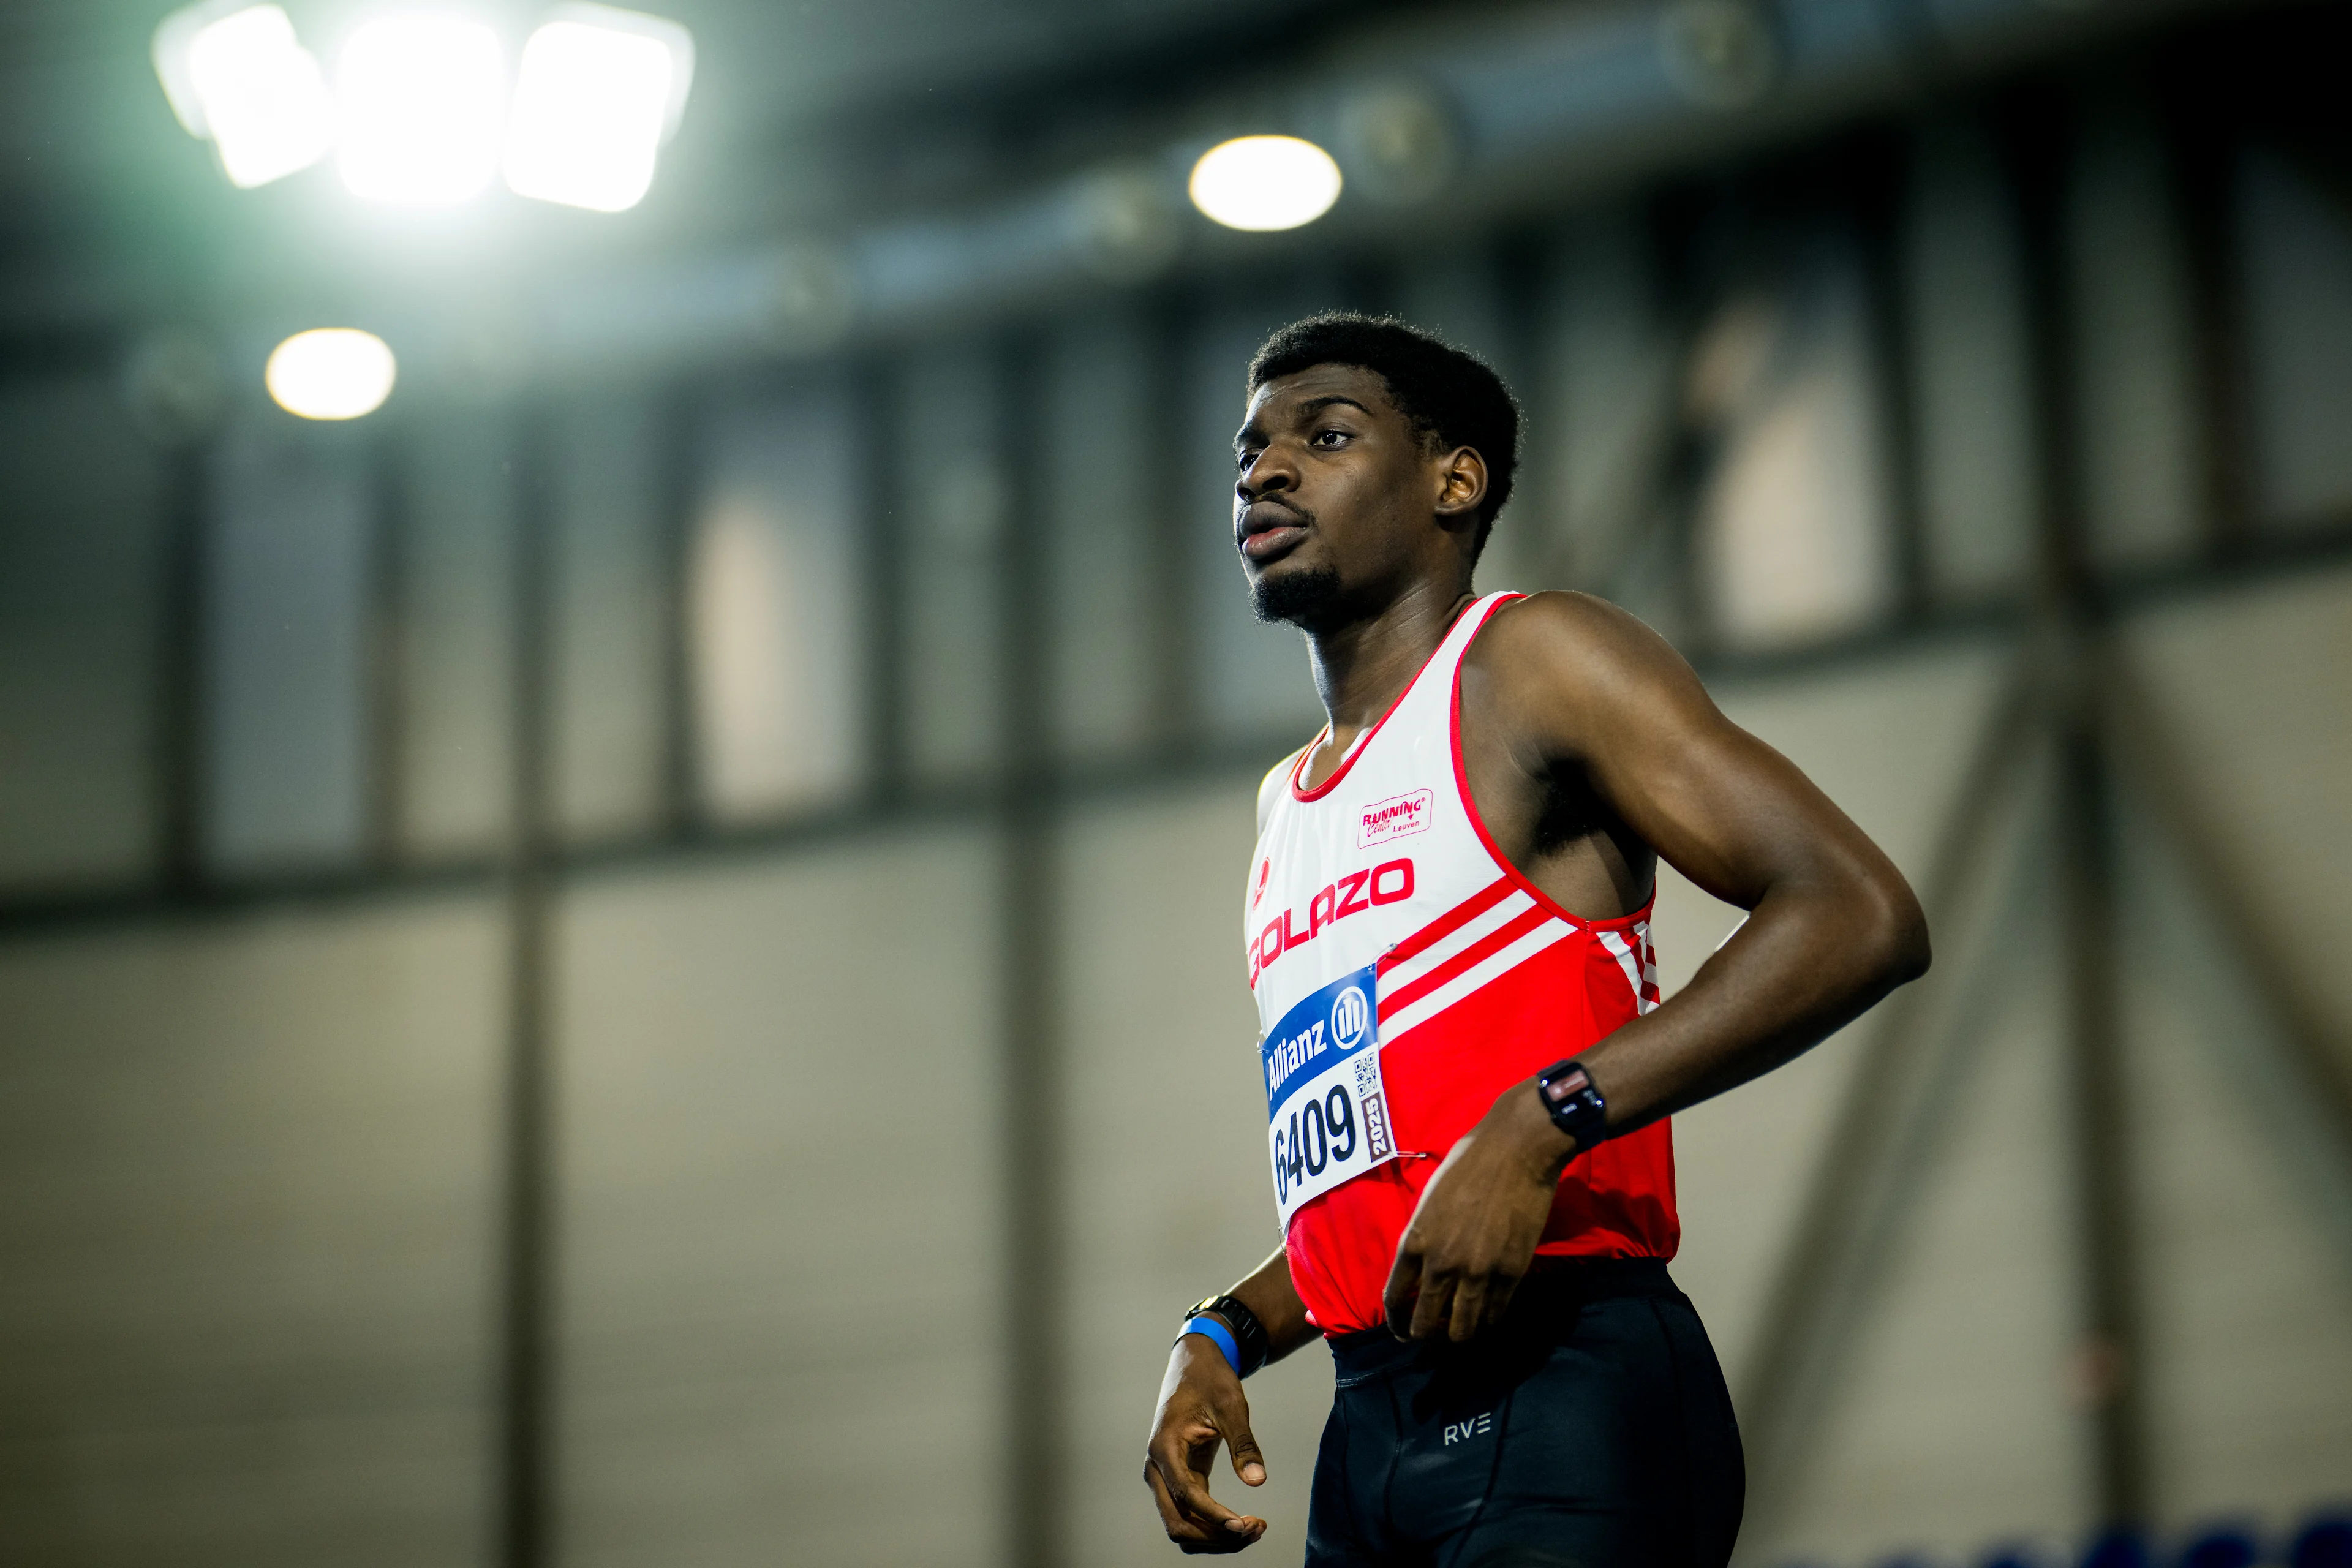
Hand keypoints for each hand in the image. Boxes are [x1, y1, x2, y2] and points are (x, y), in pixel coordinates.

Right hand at [1143, 1333, 1269, 1552]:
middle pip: (1178, 1523)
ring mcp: (1165, 1477)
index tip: (1245, 1524)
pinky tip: (1246, 1523)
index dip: (1215, 1516)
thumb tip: (1258, 1481)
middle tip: (1256, 1529)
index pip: (1186, 1495)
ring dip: (1216, 1538)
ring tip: (1256, 1529)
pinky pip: (1192, 1515)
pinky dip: (1215, 1526)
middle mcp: (1156, 1468)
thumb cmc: (1210, 1380)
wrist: (1194, 1365)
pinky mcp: (1179, 1480)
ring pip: (1183, 1526)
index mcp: (1164, 1448)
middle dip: (1216, 1536)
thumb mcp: (1231, 1407)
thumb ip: (1243, 1444)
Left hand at [1382, 1080, 1574, 1340]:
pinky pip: (1494, 1313)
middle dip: (1423, 1334)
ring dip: (1457, 1336)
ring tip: (1458, 1333)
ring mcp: (1477, 1273)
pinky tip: (1485, 1318)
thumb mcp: (1429, 1200)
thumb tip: (1421, 1265)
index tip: (1399, 1328)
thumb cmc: (1468, 1163)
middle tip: (1427, 1336)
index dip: (1395, 1320)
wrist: (1516, 1150)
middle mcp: (1441, 1264)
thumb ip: (1423, 1236)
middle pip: (1424, 1322)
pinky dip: (1487, 1321)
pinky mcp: (1510, 1274)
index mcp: (1415, 1241)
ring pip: (1462, 1328)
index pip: (1394, 1296)